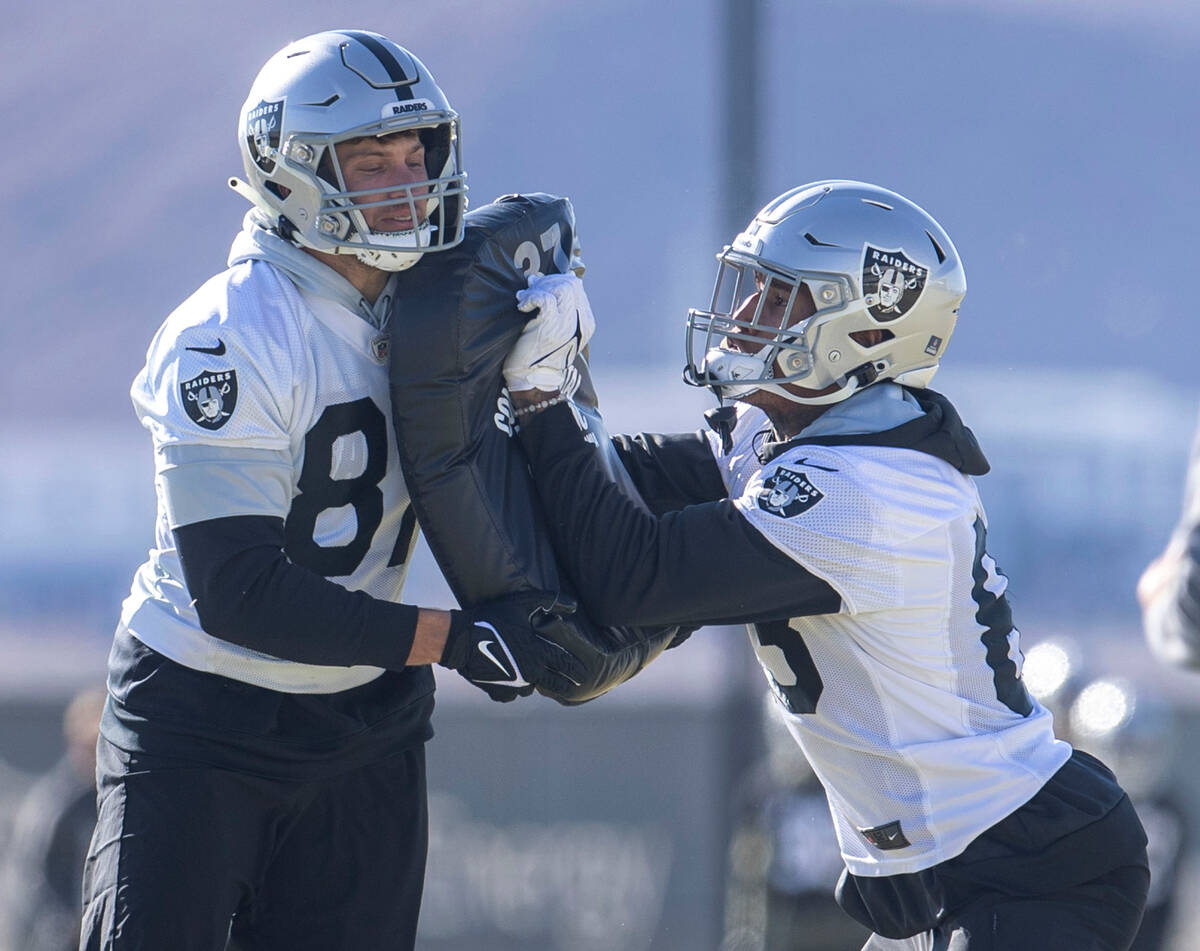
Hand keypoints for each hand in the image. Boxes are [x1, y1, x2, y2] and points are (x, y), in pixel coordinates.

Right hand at [441, 592, 584, 700]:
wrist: (460, 639)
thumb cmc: (492, 618)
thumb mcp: (521, 604)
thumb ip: (549, 602)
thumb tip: (572, 604)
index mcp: (537, 652)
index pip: (564, 664)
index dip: (576, 669)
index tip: (584, 675)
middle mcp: (529, 671)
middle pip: (554, 683)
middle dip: (565, 685)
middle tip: (572, 688)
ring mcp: (514, 683)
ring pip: (532, 689)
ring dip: (536, 685)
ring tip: (538, 681)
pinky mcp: (498, 690)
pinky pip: (511, 695)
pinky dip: (514, 690)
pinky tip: (514, 683)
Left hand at [505, 272, 595, 392]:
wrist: (532, 380)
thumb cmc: (537, 354)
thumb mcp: (552, 328)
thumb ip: (554, 306)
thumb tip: (538, 278)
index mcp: (585, 322)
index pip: (575, 287)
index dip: (554, 280)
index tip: (537, 285)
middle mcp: (581, 322)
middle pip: (569, 284)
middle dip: (546, 281)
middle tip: (529, 290)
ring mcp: (569, 325)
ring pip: (560, 288)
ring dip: (539, 288)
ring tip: (524, 298)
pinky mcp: (552, 327)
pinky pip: (545, 299)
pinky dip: (531, 297)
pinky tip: (523, 306)